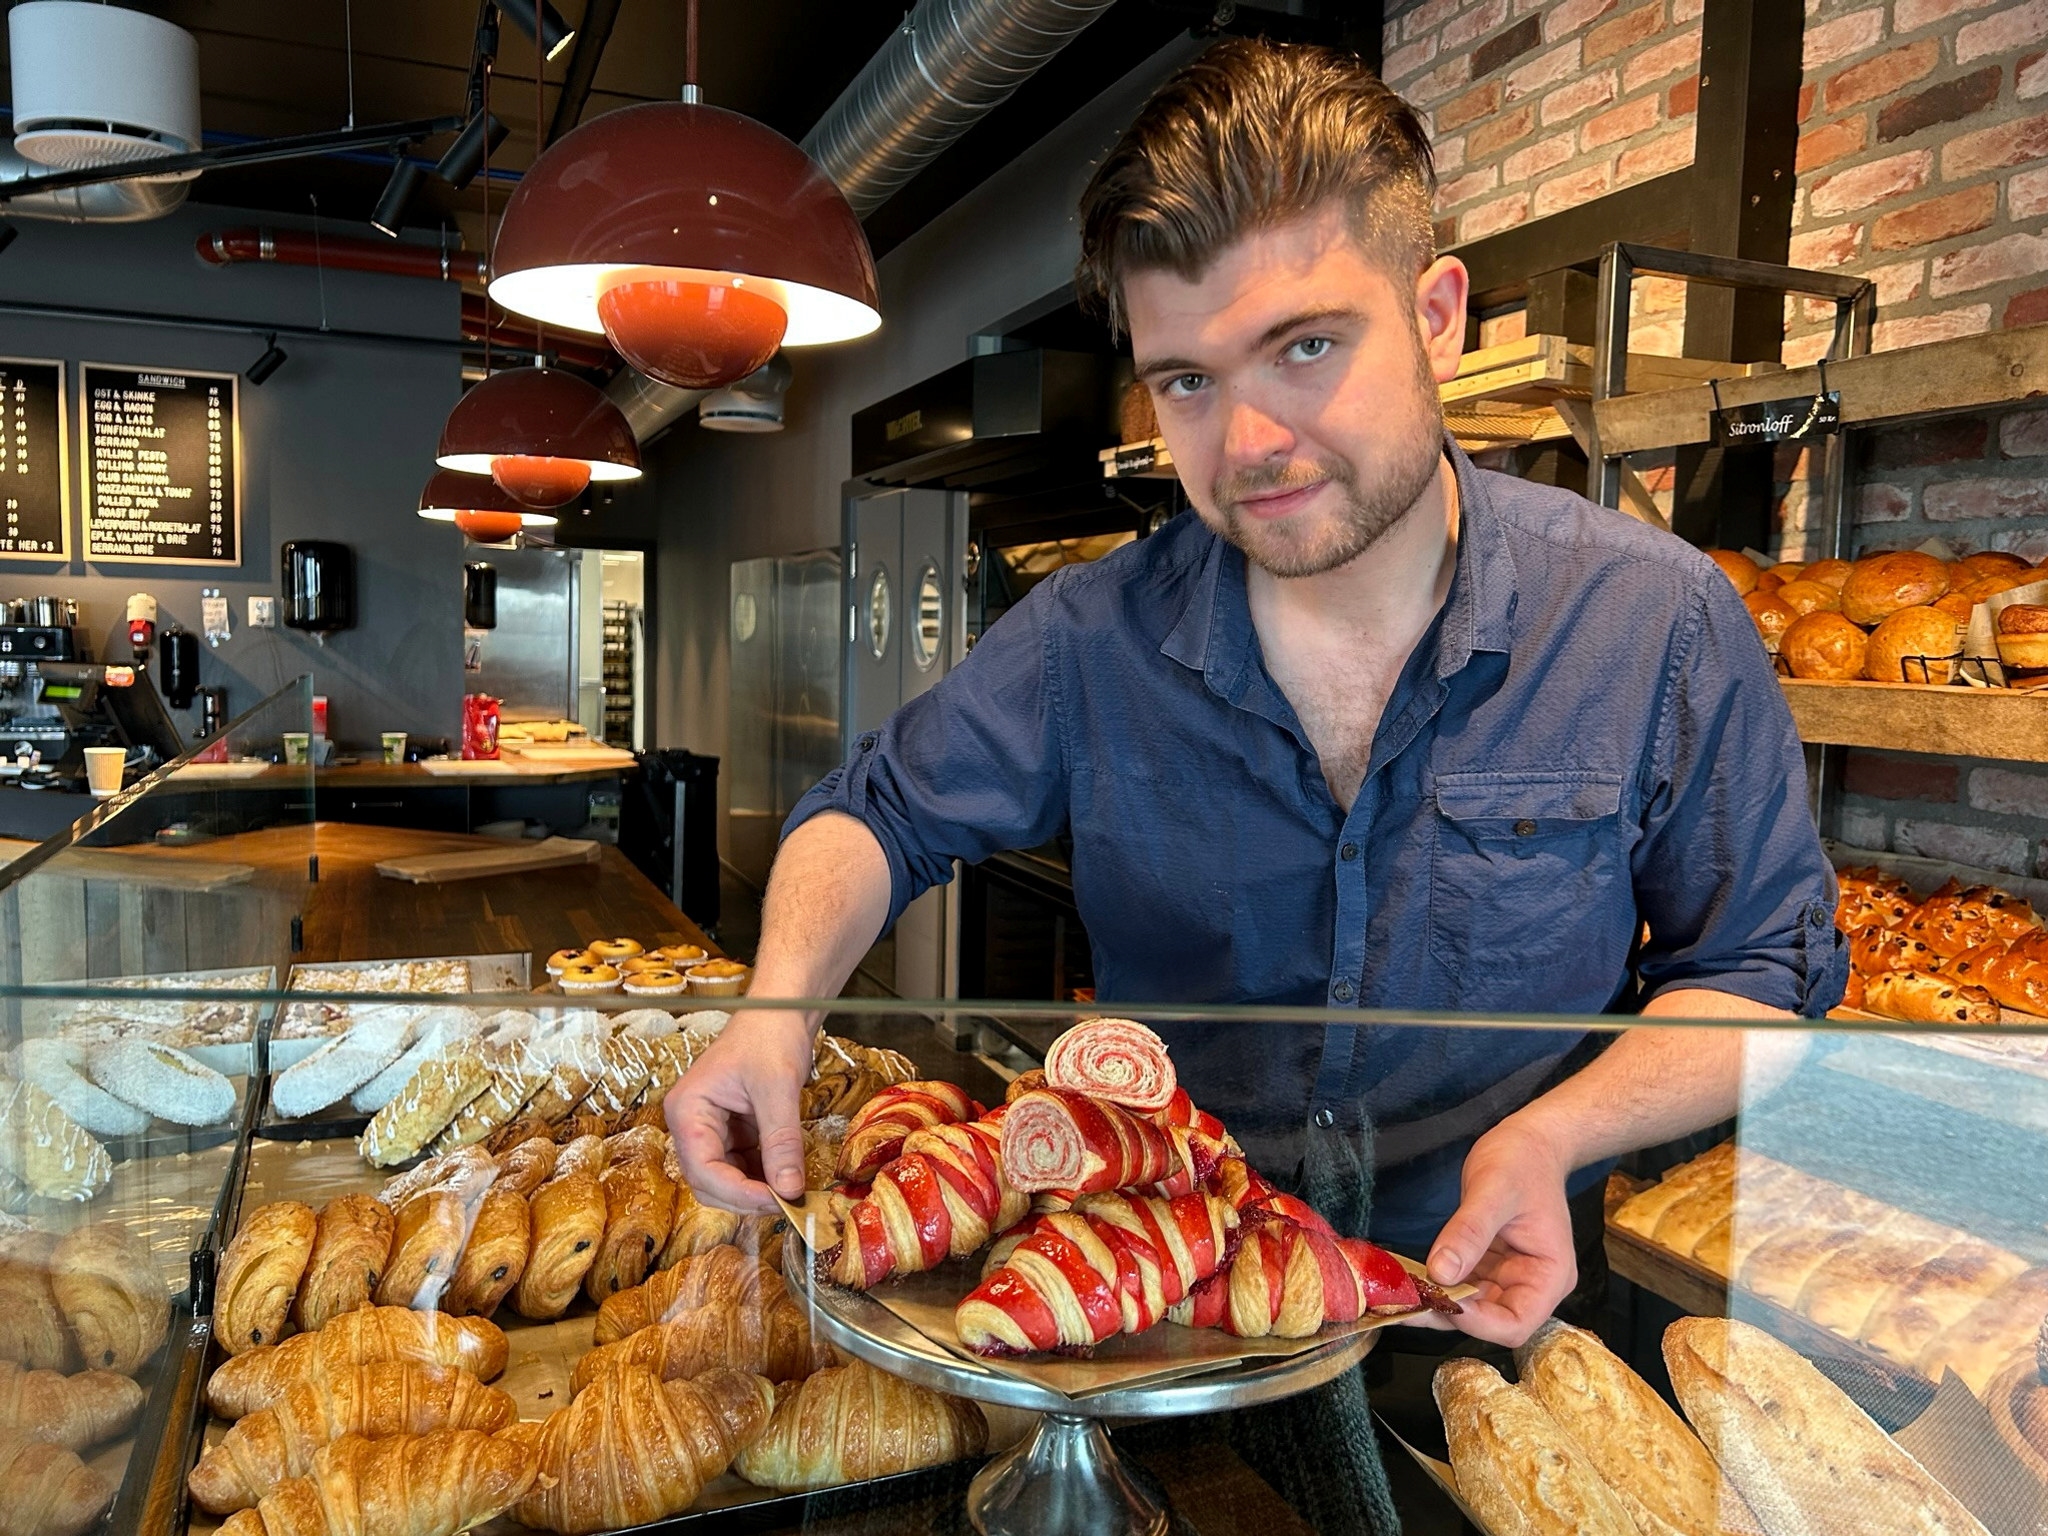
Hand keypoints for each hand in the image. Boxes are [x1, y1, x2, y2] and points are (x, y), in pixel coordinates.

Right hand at [665, 1011, 814, 1214]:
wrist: (781, 1012)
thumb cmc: (769, 1035)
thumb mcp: (777, 1088)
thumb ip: (782, 1141)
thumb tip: (789, 1190)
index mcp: (687, 1110)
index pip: (703, 1168)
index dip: (738, 1192)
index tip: (776, 1200)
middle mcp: (692, 1125)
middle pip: (709, 1183)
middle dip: (746, 1197)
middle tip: (788, 1201)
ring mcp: (713, 1132)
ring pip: (727, 1181)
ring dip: (757, 1191)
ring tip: (792, 1191)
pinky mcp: (734, 1134)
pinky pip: (744, 1168)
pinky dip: (765, 1178)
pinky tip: (788, 1176)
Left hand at [1422, 1117, 1578, 1346]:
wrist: (1527, 1142)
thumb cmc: (1522, 1161)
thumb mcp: (1494, 1191)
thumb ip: (1470, 1232)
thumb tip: (1442, 1272)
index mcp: (1549, 1276)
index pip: (1516, 1323)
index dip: (1478, 1322)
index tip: (1440, 1299)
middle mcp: (1530, 1285)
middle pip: (1489, 1322)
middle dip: (1446, 1314)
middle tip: (1401, 1302)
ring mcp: (1506, 1277)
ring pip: (1469, 1308)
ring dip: (1434, 1303)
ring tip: (1395, 1293)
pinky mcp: (1486, 1266)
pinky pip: (1459, 1285)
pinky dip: (1435, 1284)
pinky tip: (1406, 1277)